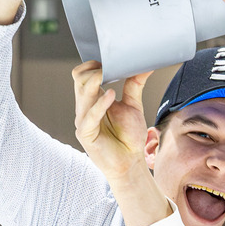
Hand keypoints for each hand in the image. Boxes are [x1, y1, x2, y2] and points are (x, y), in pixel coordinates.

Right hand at [73, 62, 152, 183]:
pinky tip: (111, 95)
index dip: (92, 65)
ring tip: (107, 75)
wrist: (130, 163)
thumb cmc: (128, 137)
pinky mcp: (85, 133)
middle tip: (109, 68)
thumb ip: (135, 84)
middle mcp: (85, 108)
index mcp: (93, 99)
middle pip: (79, 80)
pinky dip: (100, 104)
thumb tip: (145, 65)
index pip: (82, 75)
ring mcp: (83, 120)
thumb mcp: (132, 105)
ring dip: (94, 82)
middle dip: (93, 70)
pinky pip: (89, 115)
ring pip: (82, 94)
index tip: (108, 62)